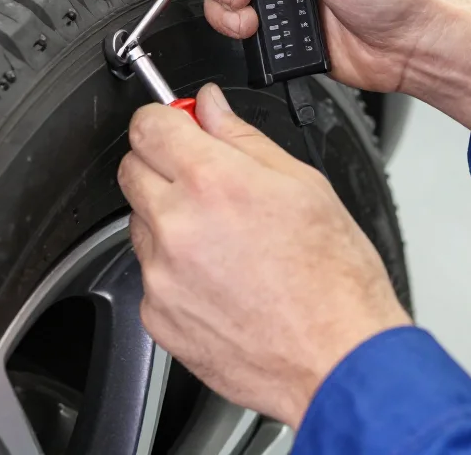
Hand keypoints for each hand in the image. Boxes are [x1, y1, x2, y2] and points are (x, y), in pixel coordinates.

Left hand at [118, 84, 410, 427]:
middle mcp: (176, 225)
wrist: (338, 361)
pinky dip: (175, 273)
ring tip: (225, 244)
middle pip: (132, 170)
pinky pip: (151, 276)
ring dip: (168, 222)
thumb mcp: (304, 186)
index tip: (178, 128)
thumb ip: (244, 138)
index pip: (147, 125)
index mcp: (212, 181)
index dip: (164, 120)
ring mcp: (161, 275)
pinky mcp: (157, 316)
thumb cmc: (335, 281)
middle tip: (206, 184)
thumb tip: (211, 108)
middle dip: (162, 166)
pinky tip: (221, 281)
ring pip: (140, 224)